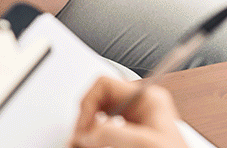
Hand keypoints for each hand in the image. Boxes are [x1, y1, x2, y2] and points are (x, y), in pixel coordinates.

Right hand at [72, 77, 187, 147]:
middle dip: (85, 120)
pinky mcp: (131, 137)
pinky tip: (93, 145)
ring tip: (82, 143)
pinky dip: (95, 139)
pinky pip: (105, 132)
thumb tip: (89, 131)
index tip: (83, 128)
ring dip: (88, 131)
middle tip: (79, 139)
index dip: (88, 104)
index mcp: (147, 97)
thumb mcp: (147, 142)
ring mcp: (135, 122)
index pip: (105, 85)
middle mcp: (140, 107)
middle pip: (99, 102)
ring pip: (99, 118)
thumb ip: (116, 133)